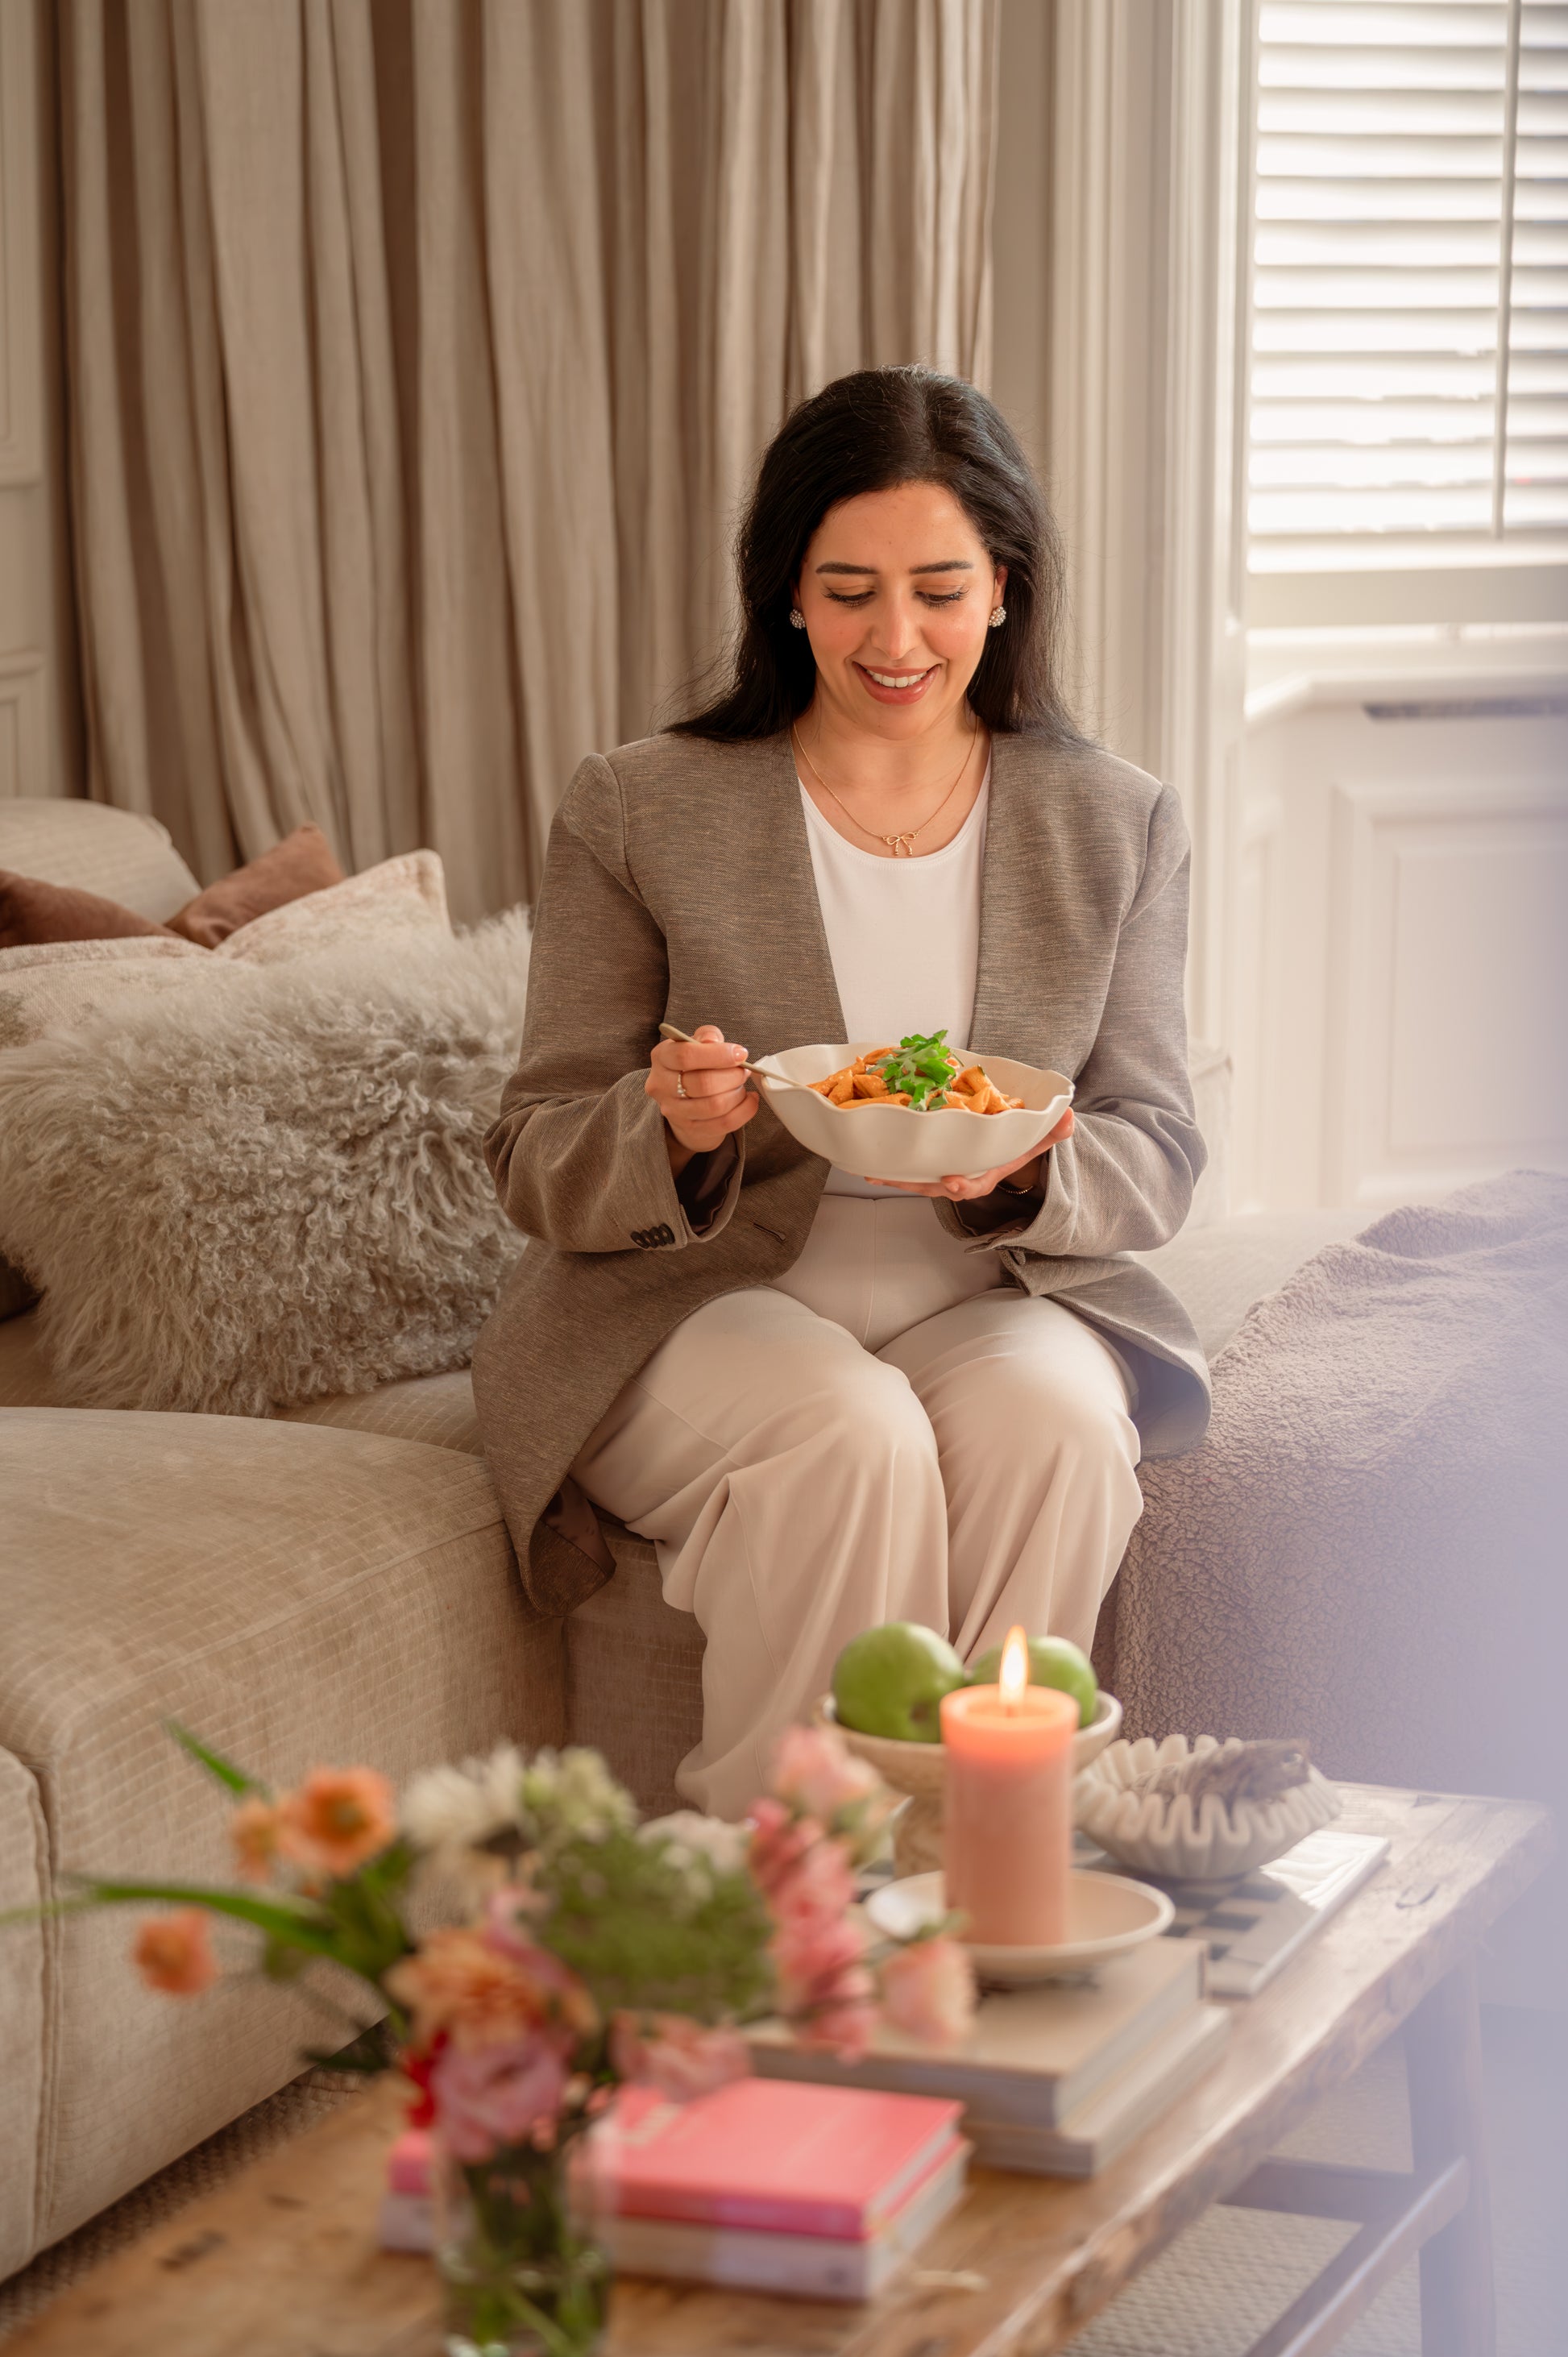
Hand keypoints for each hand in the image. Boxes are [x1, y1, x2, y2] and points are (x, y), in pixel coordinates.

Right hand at [647, 1023, 758, 1171]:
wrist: (685, 1099)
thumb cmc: (694, 1066)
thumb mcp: (698, 1042)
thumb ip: (707, 1036)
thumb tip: (713, 1042)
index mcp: (662, 1057)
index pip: (685, 1056)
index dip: (718, 1055)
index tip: (740, 1053)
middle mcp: (661, 1085)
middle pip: (703, 1083)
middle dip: (732, 1076)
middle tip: (744, 1070)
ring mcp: (674, 1111)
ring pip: (715, 1106)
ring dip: (737, 1093)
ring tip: (741, 1085)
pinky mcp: (690, 1129)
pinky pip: (725, 1123)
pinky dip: (744, 1110)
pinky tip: (748, 1100)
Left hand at [868, 1107, 1072, 1200]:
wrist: (1002, 1150)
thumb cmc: (1016, 1144)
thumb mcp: (1036, 1139)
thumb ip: (1050, 1131)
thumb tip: (1067, 1117)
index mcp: (984, 1175)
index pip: (974, 1185)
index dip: (963, 1185)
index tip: (953, 1181)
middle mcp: (959, 1178)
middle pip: (934, 1186)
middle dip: (913, 1183)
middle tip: (890, 1176)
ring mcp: (941, 1173)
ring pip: (916, 1178)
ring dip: (893, 1175)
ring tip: (868, 1170)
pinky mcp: (928, 1165)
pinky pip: (908, 1166)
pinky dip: (890, 1162)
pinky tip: (867, 1157)